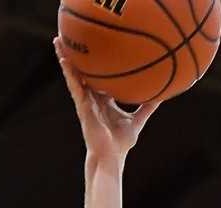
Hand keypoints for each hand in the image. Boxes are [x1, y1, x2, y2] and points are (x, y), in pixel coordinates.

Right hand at [55, 37, 160, 166]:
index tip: (97, 50)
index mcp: (104, 101)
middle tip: (72, 38)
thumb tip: (162, 96)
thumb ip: (147, 107)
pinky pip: (73, 84)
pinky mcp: (81, 105)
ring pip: (74, 75)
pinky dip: (68, 70)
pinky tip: (63, 57)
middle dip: (78, 57)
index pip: (99, 79)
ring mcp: (85, 101)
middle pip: (84, 73)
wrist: (110, 156)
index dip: (97, 66)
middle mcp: (92, 98)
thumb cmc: (121, 143)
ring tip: (59, 40)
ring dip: (66, 58)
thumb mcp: (138, 121)